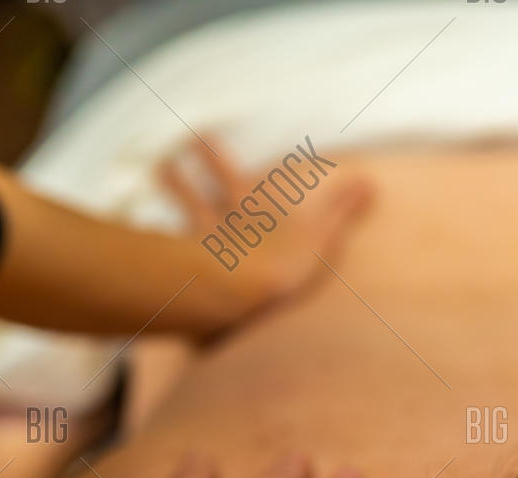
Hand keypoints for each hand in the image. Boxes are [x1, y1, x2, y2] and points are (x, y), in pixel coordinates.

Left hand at [159, 140, 373, 337]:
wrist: (236, 302)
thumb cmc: (279, 267)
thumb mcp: (319, 238)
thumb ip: (340, 212)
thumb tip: (370, 181)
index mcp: (245, 212)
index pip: (227, 175)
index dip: (211, 156)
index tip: (197, 136)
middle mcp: (215, 228)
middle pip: (192, 197)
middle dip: (178, 181)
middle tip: (162, 164)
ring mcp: (196, 255)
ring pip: (175, 230)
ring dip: (162, 219)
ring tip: (148, 206)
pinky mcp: (185, 284)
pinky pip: (168, 271)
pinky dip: (159, 266)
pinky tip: (150, 268)